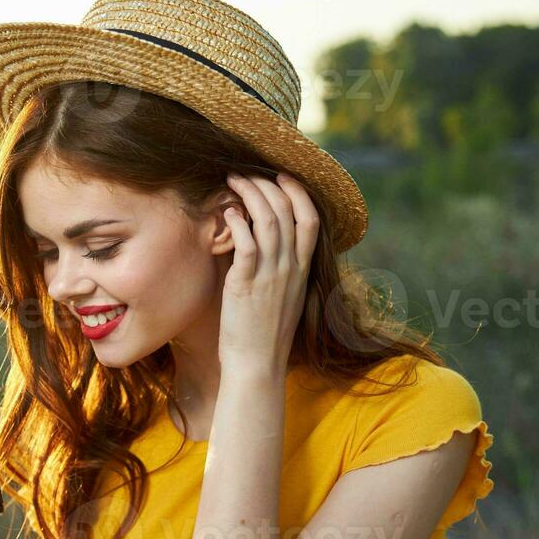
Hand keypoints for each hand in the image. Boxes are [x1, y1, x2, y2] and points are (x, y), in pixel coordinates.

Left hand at [219, 172, 318, 372]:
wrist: (257, 364)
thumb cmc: (264, 332)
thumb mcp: (282, 295)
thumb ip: (278, 266)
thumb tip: (260, 238)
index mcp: (302, 269)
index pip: (310, 219)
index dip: (298, 192)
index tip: (281, 176)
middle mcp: (290, 268)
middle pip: (287, 210)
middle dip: (265, 184)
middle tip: (245, 174)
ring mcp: (270, 274)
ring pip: (268, 219)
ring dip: (249, 193)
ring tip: (232, 181)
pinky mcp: (247, 283)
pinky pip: (247, 242)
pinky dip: (238, 220)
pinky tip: (228, 212)